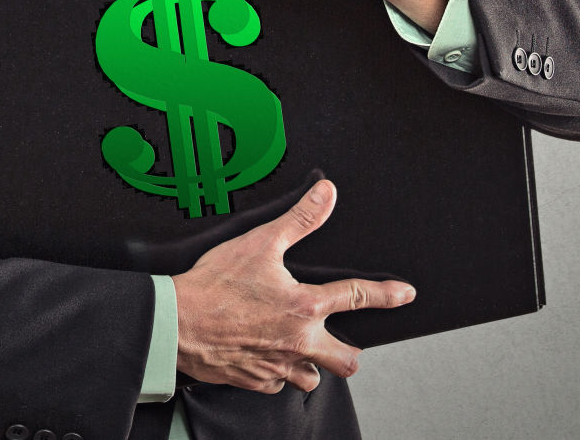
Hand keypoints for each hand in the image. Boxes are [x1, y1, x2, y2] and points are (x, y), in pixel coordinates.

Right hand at [171, 179, 414, 392]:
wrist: (176, 322)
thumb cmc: (214, 284)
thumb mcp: (261, 242)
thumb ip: (299, 219)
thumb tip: (326, 195)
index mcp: (305, 306)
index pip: (358, 297)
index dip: (387, 294)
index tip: (404, 294)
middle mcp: (298, 342)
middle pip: (345, 360)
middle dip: (349, 352)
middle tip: (343, 342)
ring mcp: (277, 366)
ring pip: (311, 378)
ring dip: (311, 365)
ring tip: (300, 349)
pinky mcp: (255, 380)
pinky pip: (277, 384)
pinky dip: (276, 372)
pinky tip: (266, 356)